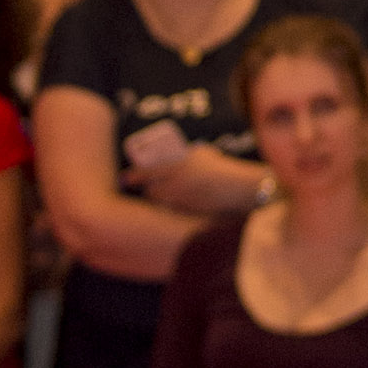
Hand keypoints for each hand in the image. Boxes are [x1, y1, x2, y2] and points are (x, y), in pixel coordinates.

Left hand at [139, 144, 257, 216]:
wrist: (241, 188)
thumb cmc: (225, 168)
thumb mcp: (205, 154)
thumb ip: (191, 154)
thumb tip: (184, 153)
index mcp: (177, 166)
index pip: (146, 172)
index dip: (133, 176)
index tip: (125, 178)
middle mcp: (176, 184)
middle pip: (152, 191)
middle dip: (150, 190)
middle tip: (150, 188)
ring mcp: (182, 200)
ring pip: (162, 203)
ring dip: (161, 201)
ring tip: (166, 198)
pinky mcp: (190, 213)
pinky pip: (174, 212)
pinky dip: (173, 210)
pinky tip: (179, 208)